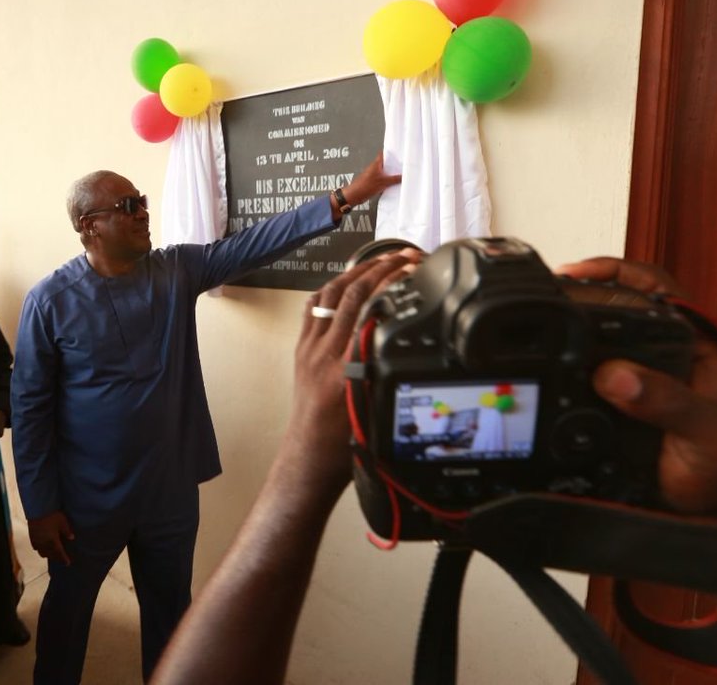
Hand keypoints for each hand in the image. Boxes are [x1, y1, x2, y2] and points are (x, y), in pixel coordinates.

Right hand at [29, 510, 74, 564]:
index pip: (60, 553)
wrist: (36, 509)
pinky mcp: (31, 537)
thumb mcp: (63, 522)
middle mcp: (44, 544)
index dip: (64, 559)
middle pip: (51, 555)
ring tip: (52, 554)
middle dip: (57, 558)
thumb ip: (67, 531)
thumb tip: (72, 538)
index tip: (68, 563)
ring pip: (42, 553)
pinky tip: (43, 547)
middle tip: (61, 559)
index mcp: (53, 541)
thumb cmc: (51, 515)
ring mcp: (37, 541)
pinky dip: (40, 549)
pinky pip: (36, 548)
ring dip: (48, 555)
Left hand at [287, 249, 422, 496]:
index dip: (392, 282)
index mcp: (347, 367)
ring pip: (330, 294)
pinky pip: (314, 308)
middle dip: (381, 267)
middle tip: (406, 256)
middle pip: (352, 293)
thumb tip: (411, 334)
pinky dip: (331, 289)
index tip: (415, 269)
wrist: (310, 459)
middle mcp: (324, 352)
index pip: (371, 308)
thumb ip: (390, 367)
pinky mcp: (301, 350)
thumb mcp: (379, 404)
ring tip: (381, 260)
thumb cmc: (346, 444)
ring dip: (356, 271)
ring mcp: (309, 348)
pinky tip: (347, 281)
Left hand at [336, 151, 402, 215]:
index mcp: (376, 164)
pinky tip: (392, 184)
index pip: (384, 154)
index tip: (398, 152)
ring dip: (391, 174)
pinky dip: (387, 181)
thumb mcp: (384, 182)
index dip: (391, 152)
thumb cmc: (365, 186)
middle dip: (394, 164)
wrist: (355, 195)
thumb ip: (394, 179)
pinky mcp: (372, 182)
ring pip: (384, 172)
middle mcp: (374, 168)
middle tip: (403, 165)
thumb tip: (403, 176)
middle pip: (386, 163)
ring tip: (400, 175)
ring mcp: (373, 175)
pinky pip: (382, 179)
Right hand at [557, 257, 716, 519]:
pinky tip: (532, 373)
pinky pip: (571, 378)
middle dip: (572, 298)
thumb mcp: (714, 435)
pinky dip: (551, 373)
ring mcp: (626, 375)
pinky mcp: (603, 402)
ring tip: (527, 332)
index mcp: (691, 342)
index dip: (613, 271)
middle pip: (609, 306)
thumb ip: (675, 404)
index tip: (573, 274)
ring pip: (587, 340)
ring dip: (558, 335)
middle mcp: (655, 351)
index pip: (653, 287)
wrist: (702, 508)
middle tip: (537, 301)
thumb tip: (617, 377)